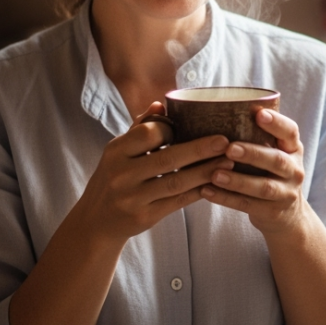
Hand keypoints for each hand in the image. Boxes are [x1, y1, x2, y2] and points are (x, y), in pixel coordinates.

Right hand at [71, 101, 233, 243]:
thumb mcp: (118, 152)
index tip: (192, 127)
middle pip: (167, 158)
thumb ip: (139, 128)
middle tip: (225, 141)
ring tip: (228, 161)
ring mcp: (133, 197)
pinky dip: (198, 191)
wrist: (96, 220)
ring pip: (177, 182)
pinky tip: (215, 182)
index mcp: (116, 151)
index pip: (148, 134)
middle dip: (200, 149)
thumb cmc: (113, 177)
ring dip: (205, 171)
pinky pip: (178, 202)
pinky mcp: (145, 216)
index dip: (171, 129)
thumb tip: (160, 103)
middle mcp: (122, 174)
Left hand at [201, 109, 308, 237]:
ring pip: (263, 187)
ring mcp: (286, 193)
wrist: (287, 215)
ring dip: (238, 181)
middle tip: (230, 148)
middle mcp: (294, 170)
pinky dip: (226, 199)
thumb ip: (256, 136)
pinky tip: (206, 191)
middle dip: (253, 154)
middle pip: (277, 161)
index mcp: (293, 149)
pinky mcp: (273, 212)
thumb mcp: (273, 152)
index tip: (258, 114)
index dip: (276, 123)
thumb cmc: (269, 173)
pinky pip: (248, 206)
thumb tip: (213, 110)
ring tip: (215, 174)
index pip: (290, 132)